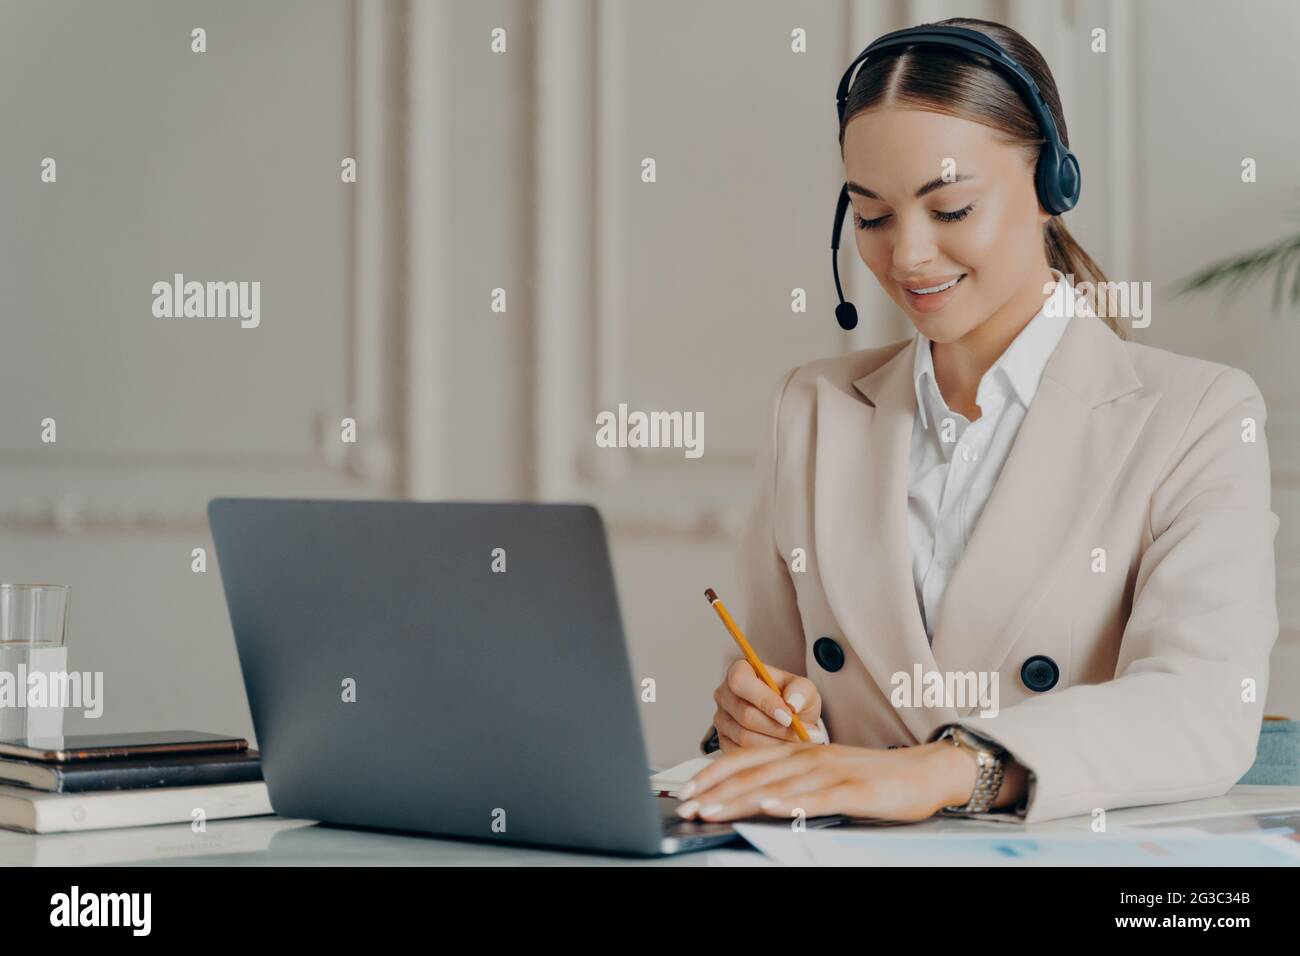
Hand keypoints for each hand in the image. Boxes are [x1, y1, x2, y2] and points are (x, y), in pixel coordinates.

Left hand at [676, 741, 970, 822]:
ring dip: (740, 799)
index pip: (745, 759)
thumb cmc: (869, 778)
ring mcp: (831, 771)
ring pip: (777, 785)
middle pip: (753, 773)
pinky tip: (771, 808)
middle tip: (686, 808)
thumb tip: (747, 798)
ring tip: (712, 811)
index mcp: (797, 751)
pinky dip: (791, 802)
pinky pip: (817, 797)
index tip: (686, 792)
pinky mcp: (854, 789)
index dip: (712, 775)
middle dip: (715, 793)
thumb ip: (787, 781)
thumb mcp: (821, 774)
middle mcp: (809, 756)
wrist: (923, 773)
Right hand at [711, 659, 825, 750]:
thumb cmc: (793, 700)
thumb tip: (793, 703)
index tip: (789, 717)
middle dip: (777, 728)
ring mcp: (721, 719)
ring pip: (744, 736)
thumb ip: (801, 691)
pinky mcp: (723, 742)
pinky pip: (742, 752)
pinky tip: (783, 749)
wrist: (790, 721)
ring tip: (798, 743)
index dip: (764, 700)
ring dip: (775, 743)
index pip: (741, 682)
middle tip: (803, 735)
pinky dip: (766, 754)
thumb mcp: (804, 690)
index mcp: (739, 671)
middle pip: (745, 715)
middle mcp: (724, 694)